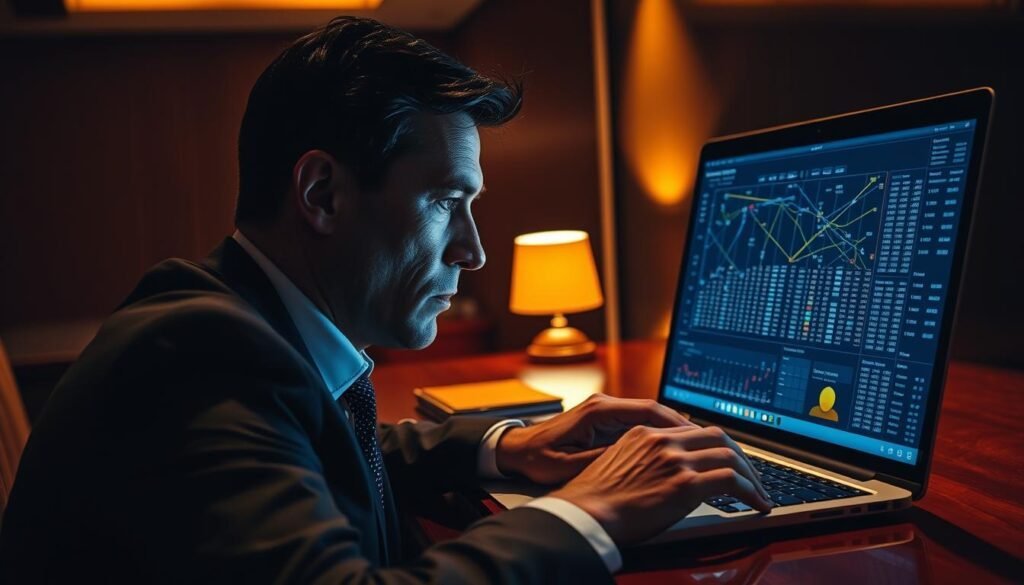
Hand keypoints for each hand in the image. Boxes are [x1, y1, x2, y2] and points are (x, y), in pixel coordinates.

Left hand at [495, 393, 694, 484]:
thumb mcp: (570, 466)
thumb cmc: (537, 458)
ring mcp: (604, 410)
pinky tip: (669, 449)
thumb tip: (636, 463)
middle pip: (652, 411)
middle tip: (706, 443)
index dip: (676, 424)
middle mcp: (604, 404)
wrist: (515, 449)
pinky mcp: (602, 419)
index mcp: (598, 411)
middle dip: (680, 426)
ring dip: (670, 430)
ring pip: (647, 416)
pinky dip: (655, 434)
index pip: (648, 410)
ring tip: (695, 448)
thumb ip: (603, 460)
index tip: (697, 437)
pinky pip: (636, 423)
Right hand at [549, 425, 773, 545]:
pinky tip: (757, 504)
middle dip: (740, 455)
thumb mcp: (615, 464)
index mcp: (644, 433)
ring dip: (751, 475)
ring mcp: (675, 459)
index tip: (727, 459)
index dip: (716, 445)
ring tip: (759, 493)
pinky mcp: (684, 483)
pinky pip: (731, 480)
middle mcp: (662, 440)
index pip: (693, 430)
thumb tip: (661, 473)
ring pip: (729, 454)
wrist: (583, 513)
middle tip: (751, 475)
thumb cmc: (593, 500)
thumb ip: (642, 459)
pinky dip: (750, 492)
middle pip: (717, 435)